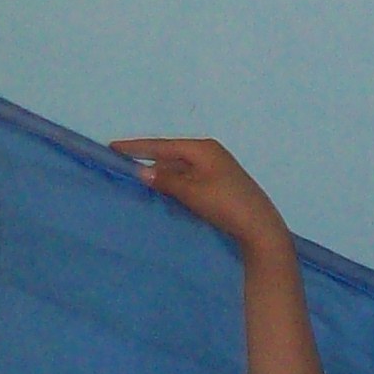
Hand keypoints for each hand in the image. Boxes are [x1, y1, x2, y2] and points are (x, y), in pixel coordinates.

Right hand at [117, 136, 289, 251]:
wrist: (260, 227)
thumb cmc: (226, 205)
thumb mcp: (191, 191)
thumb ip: (166, 180)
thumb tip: (142, 172)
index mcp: (204, 148)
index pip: (163, 145)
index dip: (137, 147)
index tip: (113, 147)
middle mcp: (210, 154)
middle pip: (171, 155)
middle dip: (148, 161)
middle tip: (122, 167)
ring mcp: (216, 169)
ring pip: (180, 169)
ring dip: (161, 175)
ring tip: (137, 181)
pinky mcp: (219, 185)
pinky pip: (189, 179)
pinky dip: (174, 184)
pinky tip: (163, 191)